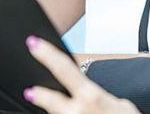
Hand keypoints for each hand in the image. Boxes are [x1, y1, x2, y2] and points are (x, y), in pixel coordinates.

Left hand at [23, 35, 139, 113]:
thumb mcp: (119, 103)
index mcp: (91, 96)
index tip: (33, 43)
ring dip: (59, 113)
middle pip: (50, 99)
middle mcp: (78, 111)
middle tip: (30, 90)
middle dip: (40, 94)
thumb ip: (97, 95)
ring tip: (57, 108)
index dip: (47, 54)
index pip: (64, 68)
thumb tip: (84, 92)